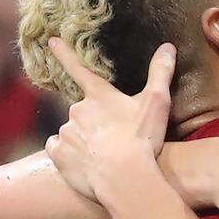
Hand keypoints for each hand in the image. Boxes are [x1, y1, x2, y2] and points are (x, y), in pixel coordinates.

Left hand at [45, 38, 176, 201]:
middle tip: (116, 135)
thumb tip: (167, 46)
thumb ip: (161, 72)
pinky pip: (59, 149)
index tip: (50, 40)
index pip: (79, 68)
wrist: (124, 179)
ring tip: (105, 152)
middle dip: (95, 119)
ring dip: (84, 137)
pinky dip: (70, 153)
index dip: (64, 53)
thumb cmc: (142, 138)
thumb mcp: (157, 102)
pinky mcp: (58, 155)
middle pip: (83, 109)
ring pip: (72, 130)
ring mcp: (65, 133)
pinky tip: (87, 162)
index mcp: (99, 95)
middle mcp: (77, 110)